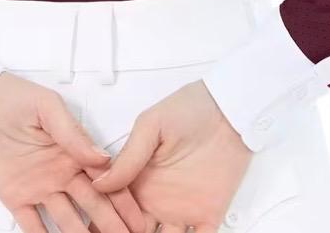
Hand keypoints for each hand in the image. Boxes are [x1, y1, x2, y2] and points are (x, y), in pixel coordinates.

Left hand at [0, 71, 148, 232]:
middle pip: (92, 203)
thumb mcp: (46, 107)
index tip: (137, 218)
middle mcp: (61, 172)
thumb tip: (102, 158)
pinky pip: (32, 226)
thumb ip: (72, 133)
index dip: (122, 198)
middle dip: (111, 223)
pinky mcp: (16, 198)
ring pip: (68, 220)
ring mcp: (40, 187)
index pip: (104, 178)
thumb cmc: (12, 98)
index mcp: (72, 150)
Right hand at [85, 79, 251, 231]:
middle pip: (133, 230)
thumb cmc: (190, 108)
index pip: (115, 208)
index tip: (100, 228)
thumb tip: (101, 182)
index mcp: (138, 178)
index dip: (106, 221)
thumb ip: (129, 156)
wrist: (229, 110)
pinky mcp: (207, 216)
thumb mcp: (152, 125)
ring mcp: (180, 210)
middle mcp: (155, 198)